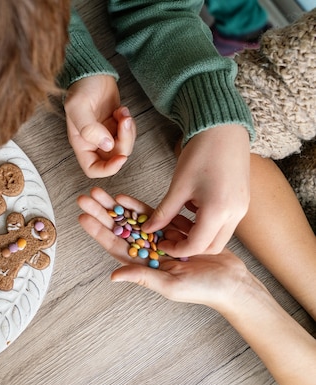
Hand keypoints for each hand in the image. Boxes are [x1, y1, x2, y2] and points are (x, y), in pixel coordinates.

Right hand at [64, 75, 135, 177]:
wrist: (92, 72)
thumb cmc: (80, 89)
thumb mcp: (78, 107)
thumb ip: (89, 129)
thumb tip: (107, 145)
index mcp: (81, 143)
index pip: (93, 169)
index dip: (108, 169)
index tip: (121, 157)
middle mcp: (93, 142)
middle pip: (113, 157)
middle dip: (124, 142)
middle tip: (124, 121)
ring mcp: (106, 134)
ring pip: (123, 146)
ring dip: (128, 131)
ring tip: (122, 112)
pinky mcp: (116, 125)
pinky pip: (128, 134)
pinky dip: (129, 123)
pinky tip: (121, 109)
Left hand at [77, 188, 255, 309]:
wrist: (233, 282)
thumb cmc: (203, 290)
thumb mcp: (172, 285)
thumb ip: (144, 278)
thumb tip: (114, 276)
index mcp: (144, 265)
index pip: (115, 245)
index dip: (98, 231)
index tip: (82, 217)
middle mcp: (149, 252)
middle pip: (120, 229)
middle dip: (102, 213)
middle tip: (84, 197)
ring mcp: (161, 239)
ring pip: (133, 219)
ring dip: (116, 206)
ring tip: (99, 192)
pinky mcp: (176, 230)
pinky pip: (153, 215)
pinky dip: (138, 206)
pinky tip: (123, 197)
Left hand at [142, 125, 250, 256]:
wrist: (225, 129)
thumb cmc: (200, 154)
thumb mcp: (178, 186)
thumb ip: (164, 212)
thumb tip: (148, 230)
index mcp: (219, 212)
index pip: (197, 246)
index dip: (176, 249)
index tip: (161, 244)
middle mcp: (236, 214)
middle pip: (211, 246)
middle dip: (189, 246)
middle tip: (168, 237)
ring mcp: (242, 208)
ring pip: (219, 236)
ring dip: (198, 235)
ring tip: (176, 221)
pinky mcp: (243, 201)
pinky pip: (225, 223)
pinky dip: (207, 224)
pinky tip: (191, 208)